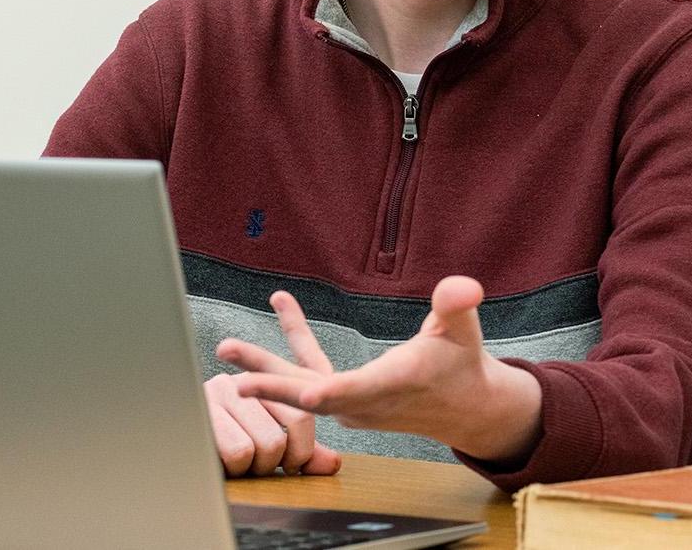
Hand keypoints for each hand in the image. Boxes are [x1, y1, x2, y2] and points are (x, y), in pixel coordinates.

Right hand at [202, 373, 342, 476]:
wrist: (170, 447)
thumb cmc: (221, 449)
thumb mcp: (266, 444)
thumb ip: (300, 449)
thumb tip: (330, 463)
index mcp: (261, 384)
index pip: (302, 413)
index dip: (304, 447)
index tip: (293, 464)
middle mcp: (240, 383)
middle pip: (292, 425)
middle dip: (278, 460)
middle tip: (257, 465)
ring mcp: (218, 394)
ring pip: (266, 443)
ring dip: (254, 466)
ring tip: (236, 462)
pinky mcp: (200, 412)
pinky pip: (238, 451)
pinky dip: (235, 467)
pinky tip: (221, 461)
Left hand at [216, 276, 543, 462]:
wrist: (462, 406)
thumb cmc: (463, 363)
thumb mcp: (464, 330)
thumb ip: (457, 306)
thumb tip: (463, 285)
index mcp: (397, 385)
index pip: (363, 392)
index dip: (336, 393)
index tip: (309, 397)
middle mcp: (368, 401)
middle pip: (316, 398)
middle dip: (277, 390)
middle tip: (239, 383)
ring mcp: (352, 403)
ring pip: (303, 387)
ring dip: (266, 369)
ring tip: (226, 348)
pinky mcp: (344, 397)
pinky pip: (311, 371)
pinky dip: (294, 342)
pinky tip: (282, 304)